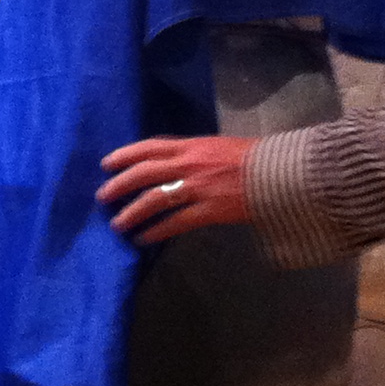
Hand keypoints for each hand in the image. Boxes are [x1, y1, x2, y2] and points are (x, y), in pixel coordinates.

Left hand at [98, 136, 254, 243]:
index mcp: (192, 146)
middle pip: (143, 173)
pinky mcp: (208, 210)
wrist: (282, 173)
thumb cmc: (255, 158)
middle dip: (119, 185)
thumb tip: (174, 163)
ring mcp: (197, 188)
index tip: (106, 164)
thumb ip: (194, 154)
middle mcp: (189, 164)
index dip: (125, 155)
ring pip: (153, 199)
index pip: (150, 147)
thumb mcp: (219, 146)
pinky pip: (175, 222)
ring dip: (131, 213)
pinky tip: (143, 239)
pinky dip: (156, 231)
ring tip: (117, 224)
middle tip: (102, 196)